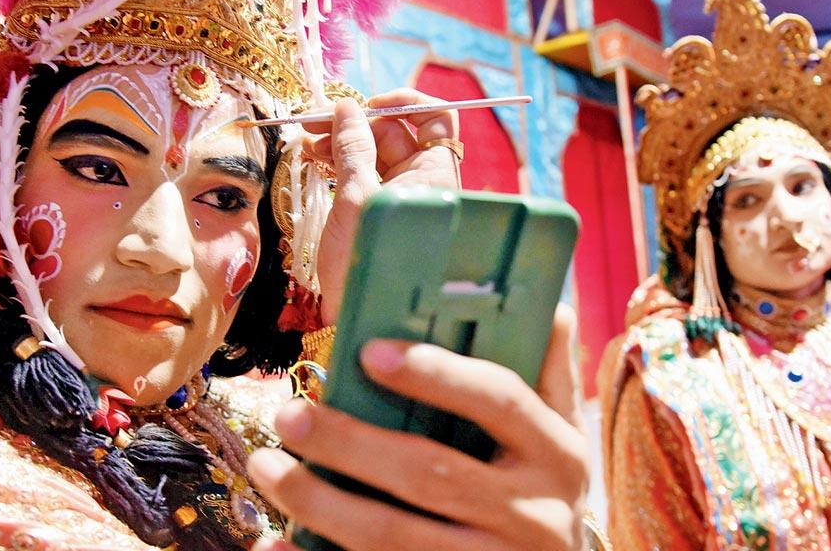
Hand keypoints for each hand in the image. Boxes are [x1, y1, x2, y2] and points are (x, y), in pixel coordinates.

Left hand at [247, 305, 590, 550]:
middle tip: (289, 415)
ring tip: (267, 467)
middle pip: (431, 474)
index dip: (436, 374)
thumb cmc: (546, 491)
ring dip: (320, 504)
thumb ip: (548, 372)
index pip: (498, 401)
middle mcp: (535, 515)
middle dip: (350, 444)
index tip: (369, 352)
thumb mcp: (563, 434)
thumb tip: (546, 304)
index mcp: (558, 455)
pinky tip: (275, 544)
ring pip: (394, 537)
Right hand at [308, 90, 460, 323]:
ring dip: (342, 142)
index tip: (363, 107)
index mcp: (436, 174)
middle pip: (397, 133)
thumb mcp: (355, 199)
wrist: (357, 319)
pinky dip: (340, 163)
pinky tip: (313, 159)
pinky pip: (364, 174)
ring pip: (375, 153)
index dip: (402, 103)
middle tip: (315, 124)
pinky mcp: (380, 212)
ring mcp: (402, 197)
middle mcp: (425, 182)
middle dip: (356, 123)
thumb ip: (351, 148)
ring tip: (307, 143)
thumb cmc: (363, 262)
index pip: (435, 117)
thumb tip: (346, 108)